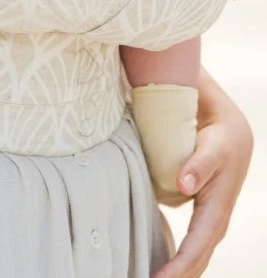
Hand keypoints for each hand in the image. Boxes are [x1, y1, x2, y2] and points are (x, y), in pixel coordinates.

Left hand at [152, 71, 252, 276]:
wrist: (230, 129)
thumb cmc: (220, 137)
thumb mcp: (213, 145)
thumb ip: (199, 164)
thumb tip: (185, 185)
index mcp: (217, 208)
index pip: (196, 247)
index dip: (178, 267)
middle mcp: (215, 220)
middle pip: (197, 260)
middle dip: (177, 277)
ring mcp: (210, 220)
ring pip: (195, 256)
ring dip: (178, 272)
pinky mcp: (202, 214)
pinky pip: (191, 244)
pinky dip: (178, 259)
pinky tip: (160, 265)